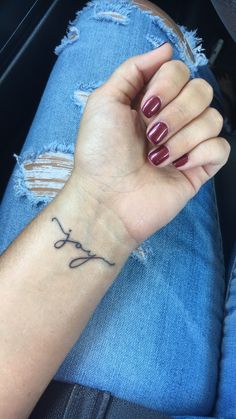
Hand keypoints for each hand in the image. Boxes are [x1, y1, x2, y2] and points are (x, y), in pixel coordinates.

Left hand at [71, 43, 229, 245]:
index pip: (180, 71)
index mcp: (151, 102)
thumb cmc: (99, 153)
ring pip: (214, 118)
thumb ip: (133, 69)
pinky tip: (177, 166)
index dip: (166, 85)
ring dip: (182, 137)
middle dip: (175, 112)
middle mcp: (173, 119)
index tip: (144, 107)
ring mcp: (188, 144)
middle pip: (202, 90)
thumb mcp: (104, 101)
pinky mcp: (199, 168)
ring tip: (157, 157)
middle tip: (150, 134)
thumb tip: (166, 48)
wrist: (105, 199)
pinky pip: (221, 147)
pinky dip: (199, 153)